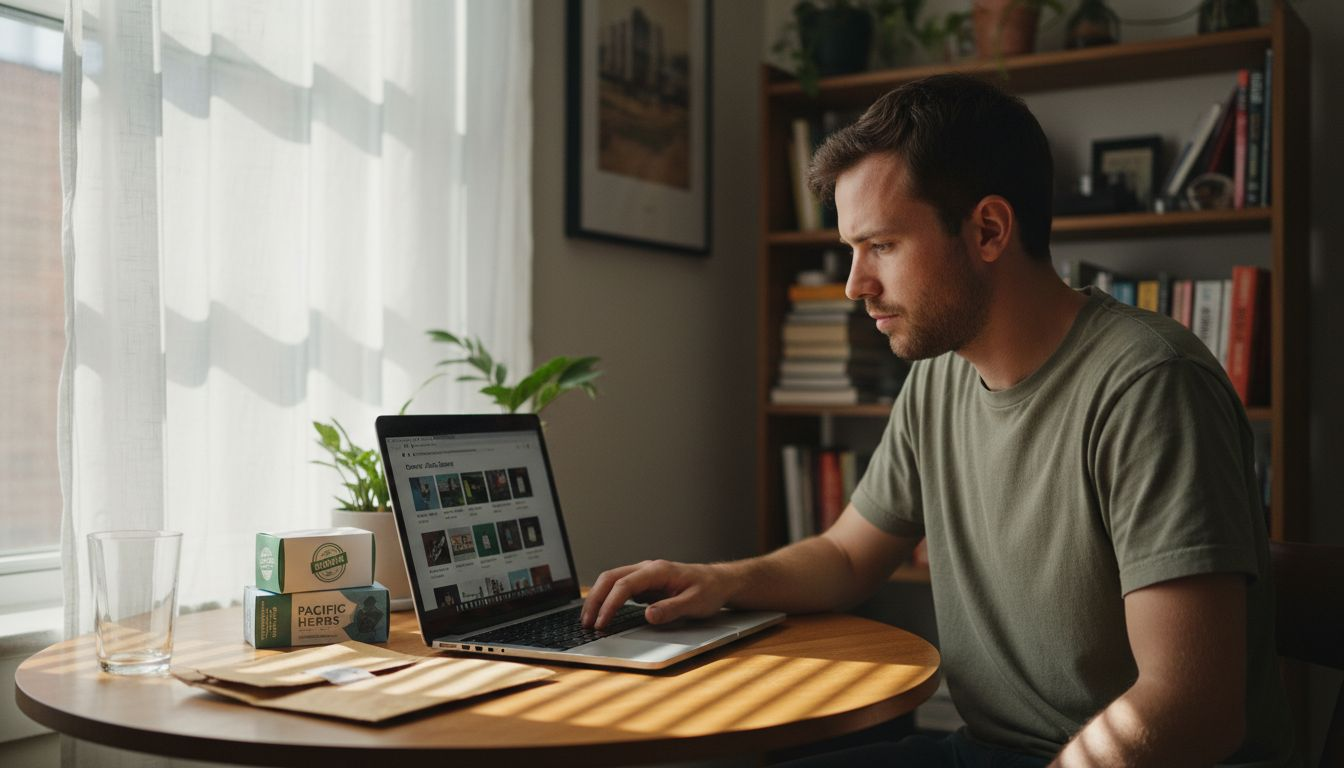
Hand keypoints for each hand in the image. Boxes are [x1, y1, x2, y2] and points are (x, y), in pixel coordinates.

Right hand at [581, 559, 731, 629]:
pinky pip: (619, 588)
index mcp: (658, 571)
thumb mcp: (695, 603)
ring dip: (597, 598)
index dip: (610, 604)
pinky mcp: (644, 584)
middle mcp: (647, 569)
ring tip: (588, 620)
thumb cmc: (709, 590)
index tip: (602, 623)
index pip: (625, 585)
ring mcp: (644, 575)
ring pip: (611, 581)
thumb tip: (648, 615)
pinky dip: (606, 599)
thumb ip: (671, 609)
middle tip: (586, 622)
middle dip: (595, 599)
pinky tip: (602, 613)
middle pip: (610, 578)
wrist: (718, 582)